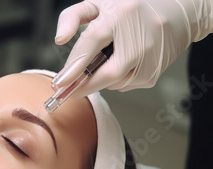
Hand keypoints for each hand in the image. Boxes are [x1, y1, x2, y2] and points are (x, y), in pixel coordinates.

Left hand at [52, 0, 212, 96]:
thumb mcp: (98, 3)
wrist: (177, 9)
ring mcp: (151, 55)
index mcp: (121, 14)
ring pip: (115, 82)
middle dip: (85, 86)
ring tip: (103, 61)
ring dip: (101, 79)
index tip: (60, 82)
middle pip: (108, 73)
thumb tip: (60, 39)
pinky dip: (115, 80)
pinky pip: (126, 85)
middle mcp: (140, 36)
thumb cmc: (130, 6)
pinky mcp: (155, 71)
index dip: (75, 66)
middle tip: (70, 90)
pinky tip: (120, 63)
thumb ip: (72, 17)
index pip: (93, 42)